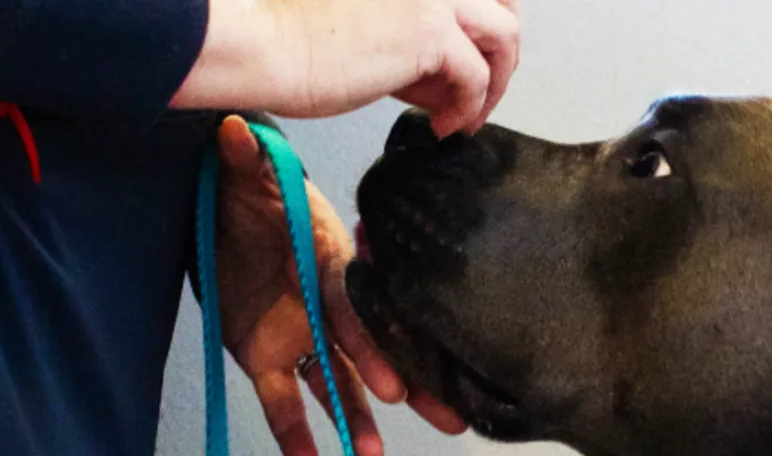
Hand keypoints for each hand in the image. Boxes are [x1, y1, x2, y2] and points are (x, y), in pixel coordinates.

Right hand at [176, 0, 520, 136]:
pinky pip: (478, 77)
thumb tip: (445, 81)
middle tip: (485, 89)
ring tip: (468, 116)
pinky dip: (469, 108)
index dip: (478, 30)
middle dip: (501, 50)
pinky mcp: (431, 32)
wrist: (267, 46)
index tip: (470, 64)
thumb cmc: (296, 38)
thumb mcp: (370, 27)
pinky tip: (445, 127)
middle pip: (503, 3)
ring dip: (496, 82)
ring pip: (505, 36)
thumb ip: (415, 42)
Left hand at [213, 117, 467, 455]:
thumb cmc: (249, 195)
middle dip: (405, 386)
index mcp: (330, 266)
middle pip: (369, 354)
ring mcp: (301, 337)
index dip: (374, 345)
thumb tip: (235, 130)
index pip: (356, 310)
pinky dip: (295, 433)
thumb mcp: (247, 178)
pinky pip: (284, 402)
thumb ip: (248, 161)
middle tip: (444, 419)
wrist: (225, 214)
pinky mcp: (267, 358)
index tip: (396, 384)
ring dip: (356, 422)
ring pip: (338, 385)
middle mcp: (325, 308)